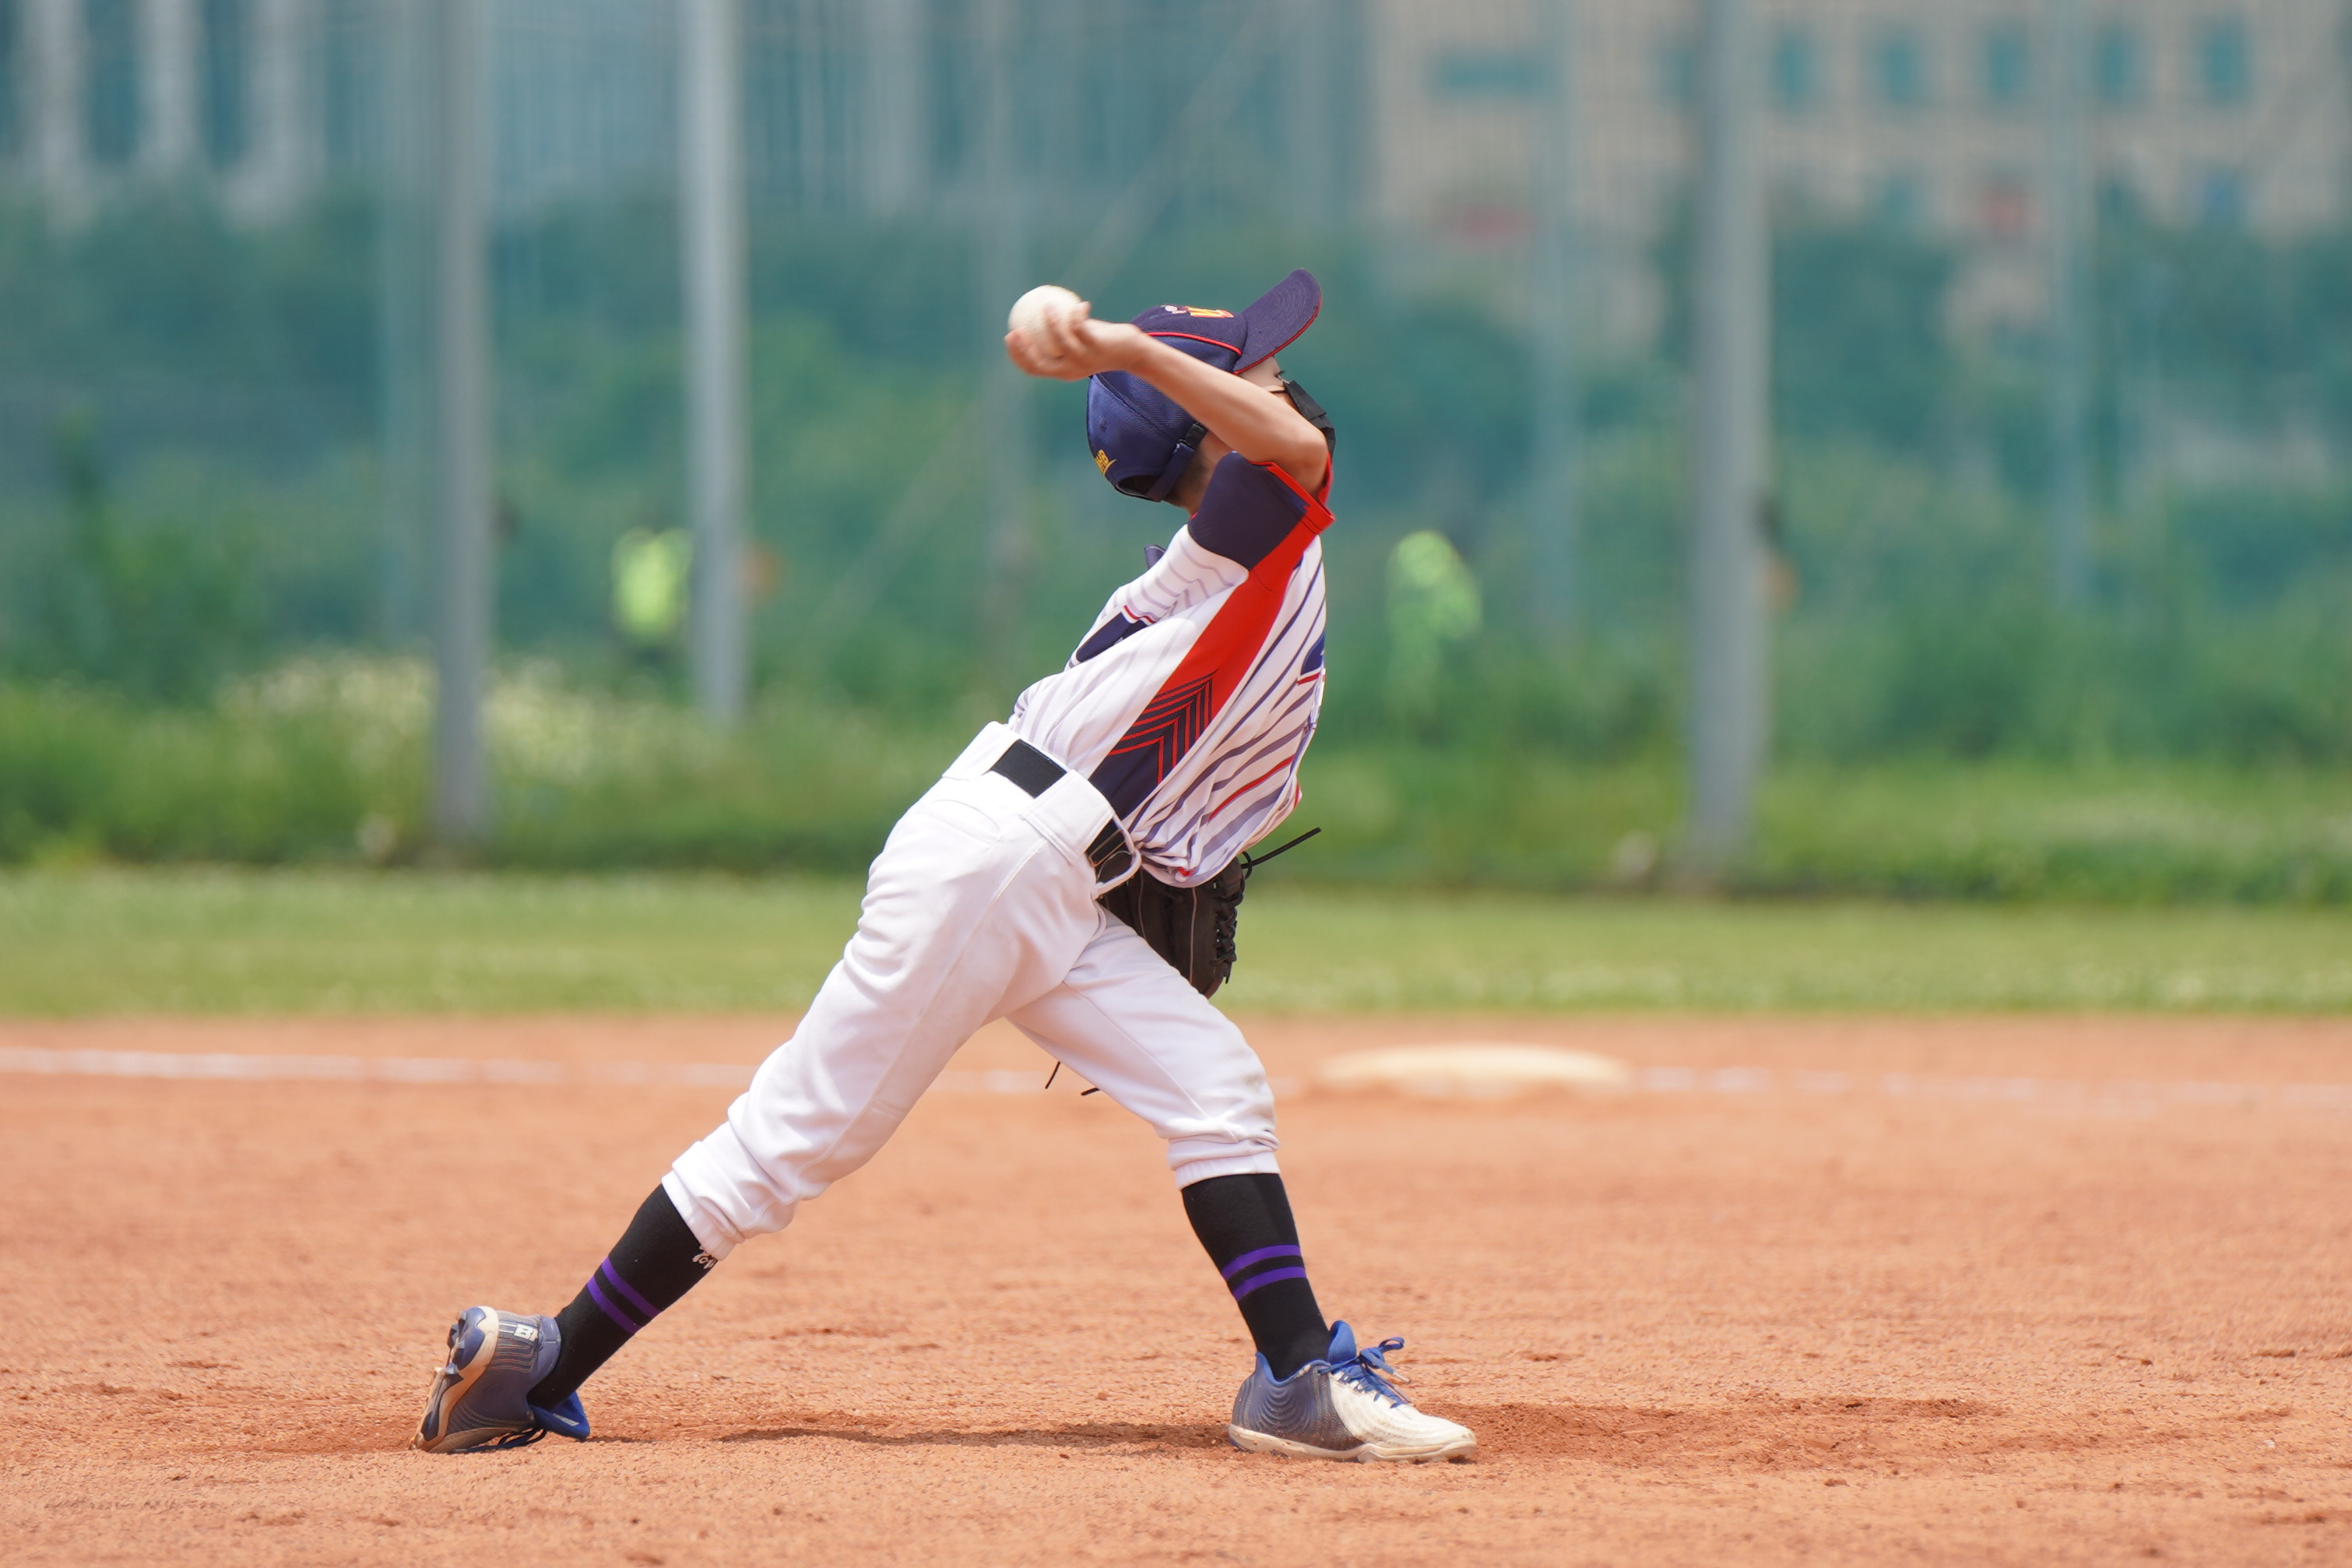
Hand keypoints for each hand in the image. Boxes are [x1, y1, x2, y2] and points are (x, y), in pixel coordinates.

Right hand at [1004, 297, 1143, 381]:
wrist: (1131, 352)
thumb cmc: (1101, 343)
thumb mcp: (1078, 339)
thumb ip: (1060, 330)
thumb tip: (1040, 310)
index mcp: (1062, 370)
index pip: (1032, 368)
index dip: (1017, 355)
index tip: (1009, 336)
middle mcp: (1070, 369)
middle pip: (1039, 364)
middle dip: (1023, 349)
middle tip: (1016, 329)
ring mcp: (1084, 360)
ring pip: (1061, 341)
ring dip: (1052, 322)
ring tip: (1048, 305)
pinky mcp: (1096, 348)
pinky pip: (1081, 328)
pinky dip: (1077, 314)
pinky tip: (1080, 305)